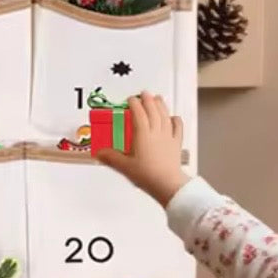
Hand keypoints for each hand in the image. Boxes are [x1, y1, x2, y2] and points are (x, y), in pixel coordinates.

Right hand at [95, 92, 187, 207]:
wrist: (167, 184)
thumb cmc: (147, 175)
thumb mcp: (124, 167)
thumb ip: (111, 158)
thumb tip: (100, 153)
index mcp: (143, 134)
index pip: (138, 113)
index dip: (134, 104)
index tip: (130, 99)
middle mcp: (156, 132)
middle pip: (153, 110)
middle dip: (148, 100)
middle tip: (144, 93)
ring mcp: (168, 136)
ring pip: (165, 115)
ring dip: (161, 105)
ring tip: (158, 98)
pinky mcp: (176, 144)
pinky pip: (177, 128)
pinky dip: (176, 120)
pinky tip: (174, 117)